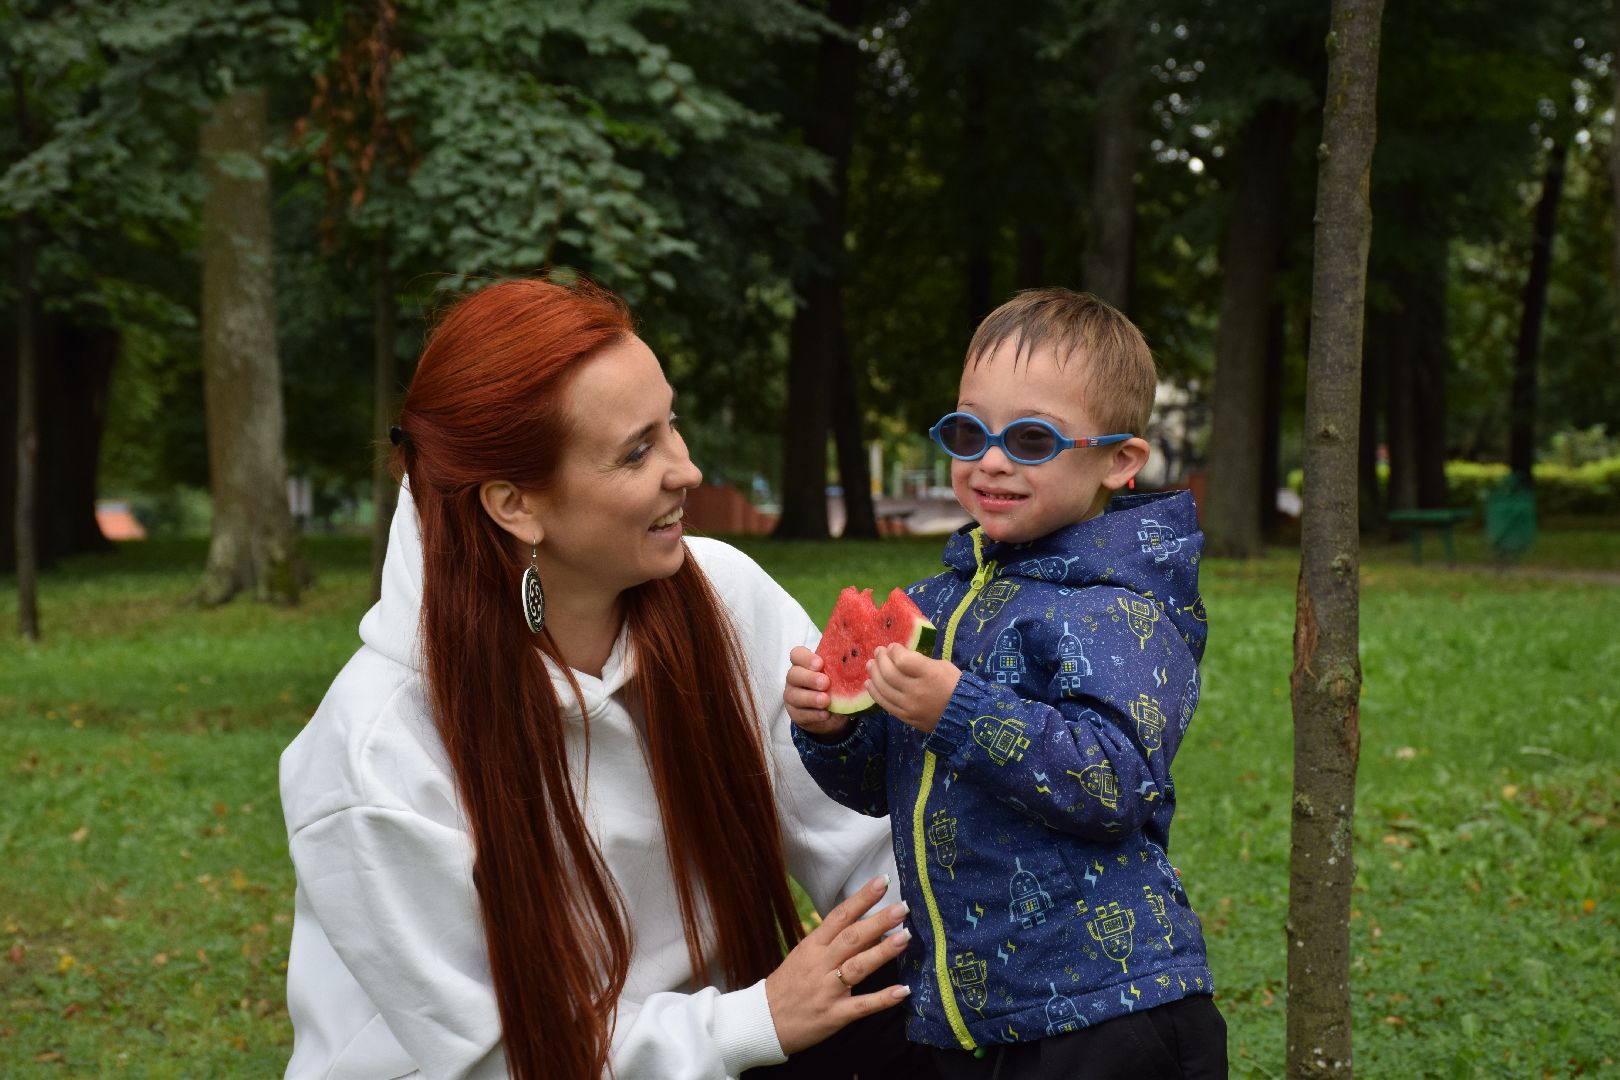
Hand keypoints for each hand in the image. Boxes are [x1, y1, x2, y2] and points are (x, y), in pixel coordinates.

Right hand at [763, 875, 911, 1055]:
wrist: (764, 1020)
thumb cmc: (789, 984)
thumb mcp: (806, 956)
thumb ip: (837, 942)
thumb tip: (871, 927)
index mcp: (813, 946)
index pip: (839, 916)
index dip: (862, 898)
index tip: (882, 881)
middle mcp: (820, 964)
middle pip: (851, 938)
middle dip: (877, 922)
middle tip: (902, 907)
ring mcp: (827, 990)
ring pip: (857, 967)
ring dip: (882, 952)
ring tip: (905, 938)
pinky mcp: (834, 1015)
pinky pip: (861, 1006)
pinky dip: (882, 999)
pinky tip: (902, 991)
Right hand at [785, 646, 851, 739]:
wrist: (827, 712)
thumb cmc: (831, 687)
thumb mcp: (836, 676)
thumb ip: (840, 669)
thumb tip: (861, 663)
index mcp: (803, 664)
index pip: (796, 654)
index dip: (806, 658)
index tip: (820, 664)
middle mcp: (794, 679)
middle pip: (794, 674)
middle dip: (810, 678)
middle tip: (825, 682)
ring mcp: (792, 696)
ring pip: (794, 695)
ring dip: (811, 698)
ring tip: (825, 700)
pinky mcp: (795, 714)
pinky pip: (800, 714)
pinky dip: (814, 714)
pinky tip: (825, 714)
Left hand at [866, 646, 959, 733]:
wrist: (964, 716)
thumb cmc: (954, 685)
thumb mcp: (942, 666)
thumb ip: (920, 661)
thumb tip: (899, 657)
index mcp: (930, 675)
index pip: (903, 660)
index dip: (894, 651)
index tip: (893, 647)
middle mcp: (917, 691)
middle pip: (889, 673)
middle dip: (881, 659)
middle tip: (879, 651)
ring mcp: (909, 706)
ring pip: (883, 688)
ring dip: (874, 674)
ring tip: (870, 664)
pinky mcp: (905, 717)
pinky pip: (884, 704)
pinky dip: (874, 692)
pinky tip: (869, 683)